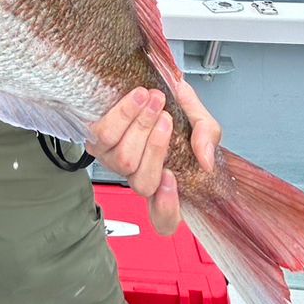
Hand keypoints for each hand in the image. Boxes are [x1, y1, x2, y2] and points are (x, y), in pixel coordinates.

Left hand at [87, 80, 220, 236]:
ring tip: (154, 100)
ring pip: (124, 160)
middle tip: (166, 117)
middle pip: (143, 183)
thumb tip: (205, 161)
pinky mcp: (96, 141)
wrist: (146, 84)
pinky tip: (137, 98)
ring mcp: (114, 162)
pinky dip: (122, 114)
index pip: (164, 220)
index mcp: (165, 181)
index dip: (168, 209)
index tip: (172, 177)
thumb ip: (207, 136)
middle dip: (156, 147)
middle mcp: (137, 176)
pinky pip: (103, 135)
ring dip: (141, 126)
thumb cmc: (172, 108)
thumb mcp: (200, 120)